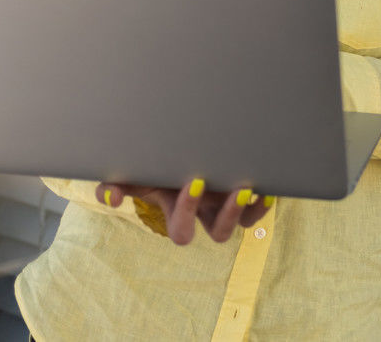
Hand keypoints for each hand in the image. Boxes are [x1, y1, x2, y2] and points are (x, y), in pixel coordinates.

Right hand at [96, 178, 274, 245]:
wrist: (176, 145)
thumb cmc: (155, 162)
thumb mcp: (135, 172)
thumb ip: (116, 185)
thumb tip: (112, 199)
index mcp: (178, 212)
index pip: (182, 230)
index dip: (188, 213)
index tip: (193, 180)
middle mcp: (205, 213)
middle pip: (218, 234)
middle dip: (226, 215)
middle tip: (235, 189)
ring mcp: (224, 206)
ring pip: (241, 225)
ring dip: (247, 211)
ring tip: (250, 189)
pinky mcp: (242, 195)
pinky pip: (257, 209)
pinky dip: (264, 201)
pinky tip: (268, 186)